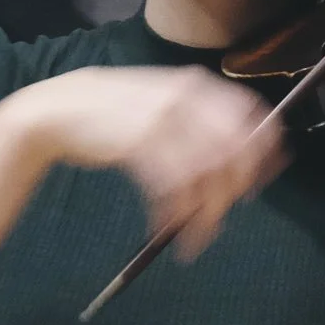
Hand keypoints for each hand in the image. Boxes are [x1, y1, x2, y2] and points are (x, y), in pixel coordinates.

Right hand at [13, 66, 289, 259]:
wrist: (61, 109)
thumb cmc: (116, 111)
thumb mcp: (162, 99)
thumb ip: (198, 118)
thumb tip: (240, 156)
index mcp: (197, 85)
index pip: (250, 116)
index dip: (263, 151)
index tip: (259, 182)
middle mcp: (186, 98)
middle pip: (232, 152)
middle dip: (232, 192)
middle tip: (220, 217)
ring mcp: (163, 119)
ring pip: (203, 176)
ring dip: (202, 216)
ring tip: (194, 239)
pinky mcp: (139, 143)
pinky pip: (171, 187)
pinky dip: (172, 215)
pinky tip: (164, 228)